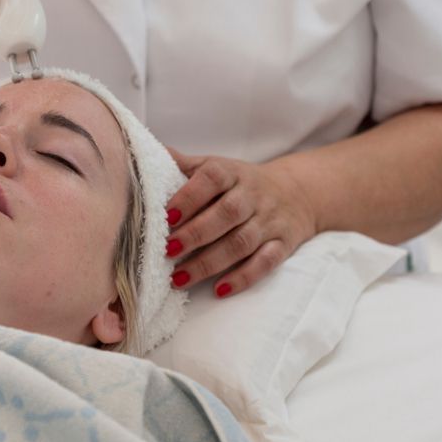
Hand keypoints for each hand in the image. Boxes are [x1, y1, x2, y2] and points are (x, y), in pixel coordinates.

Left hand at [164, 148, 317, 296]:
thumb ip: (184, 165)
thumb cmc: (241, 183)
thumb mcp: (217, 167)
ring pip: (242, 242)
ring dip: (210, 262)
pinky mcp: (283, 244)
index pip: (212, 179)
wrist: (298, 192)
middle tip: (168, 251)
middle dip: (195, 234)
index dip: (189, 197)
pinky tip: (219, 290)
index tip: (167, 216)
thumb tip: (143, 151)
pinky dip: (243, 277)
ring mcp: (269, 221)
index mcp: (232, 173)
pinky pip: (266, 262)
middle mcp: (253, 196)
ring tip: (180, 278)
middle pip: (227, 214)